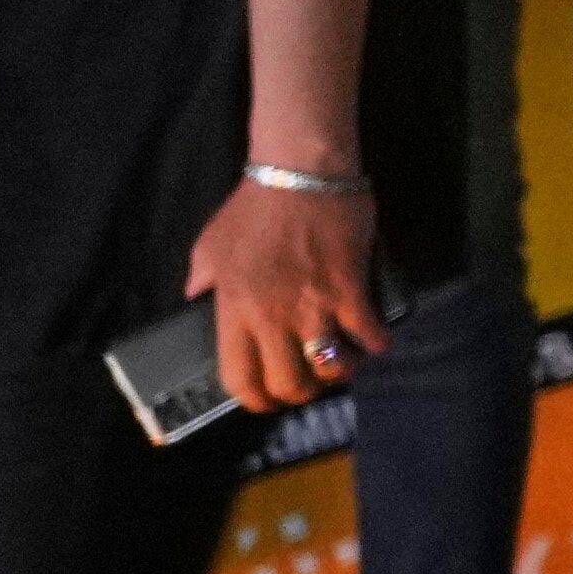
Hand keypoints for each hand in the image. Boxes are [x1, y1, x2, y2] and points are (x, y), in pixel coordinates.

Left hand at [191, 174, 383, 418]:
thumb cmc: (252, 209)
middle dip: (301, 392)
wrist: (301, 173)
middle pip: (290, 382)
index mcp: (235, 310)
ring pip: (331, 366)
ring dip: (339, 371)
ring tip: (341, 361)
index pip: (241, 378)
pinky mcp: (350, 288)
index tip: (267, 399)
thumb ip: (202, 281)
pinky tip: (374, 338)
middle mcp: (274, 317)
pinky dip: (375, 343)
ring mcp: (315, 305)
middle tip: (308, 382)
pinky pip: (369, 334)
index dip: (257, 400)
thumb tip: (197, 300)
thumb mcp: (209, 246)